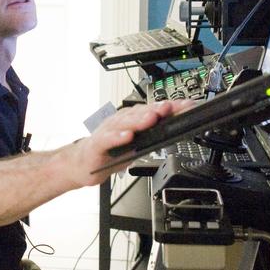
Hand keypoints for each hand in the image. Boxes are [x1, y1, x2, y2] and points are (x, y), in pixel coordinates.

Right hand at [71, 99, 194, 183]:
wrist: (82, 162)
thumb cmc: (110, 152)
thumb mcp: (136, 144)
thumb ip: (153, 136)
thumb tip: (176, 130)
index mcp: (132, 119)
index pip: (154, 110)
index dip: (171, 107)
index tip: (187, 106)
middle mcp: (121, 121)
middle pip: (141, 113)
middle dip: (157, 109)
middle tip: (170, 107)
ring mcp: (108, 131)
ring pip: (125, 123)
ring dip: (139, 120)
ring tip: (152, 119)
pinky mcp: (97, 144)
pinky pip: (108, 139)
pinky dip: (118, 137)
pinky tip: (127, 136)